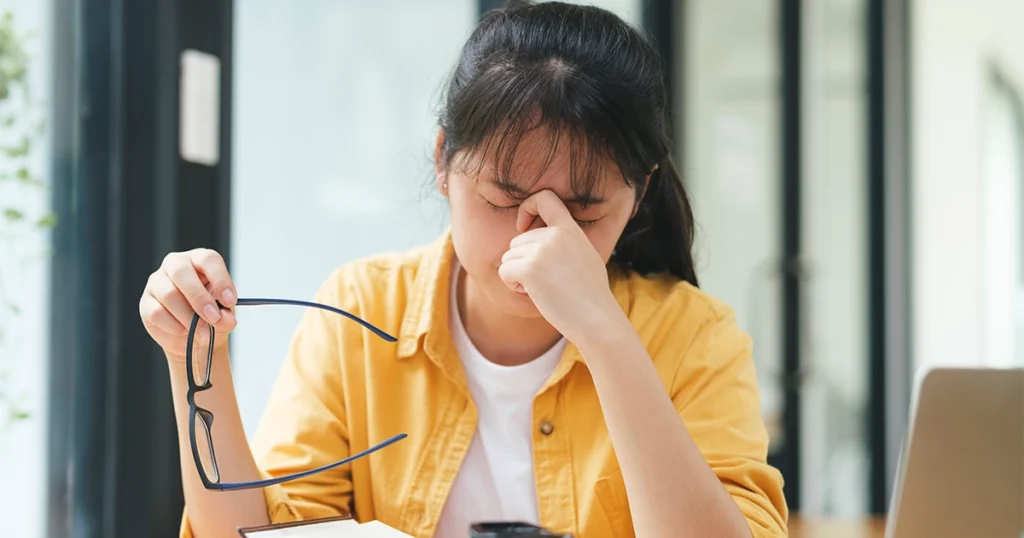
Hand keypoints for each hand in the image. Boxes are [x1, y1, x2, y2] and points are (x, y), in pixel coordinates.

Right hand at [139, 248, 237, 361]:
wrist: (194, 337)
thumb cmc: (210, 315)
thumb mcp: (224, 314)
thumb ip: (226, 315)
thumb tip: (225, 319)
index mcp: (199, 260)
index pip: (208, 260)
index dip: (220, 280)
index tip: (230, 301)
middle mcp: (175, 265)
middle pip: (181, 271)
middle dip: (199, 297)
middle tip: (213, 318)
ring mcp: (157, 282)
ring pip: (169, 294)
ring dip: (188, 317)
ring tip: (202, 333)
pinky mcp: (146, 302)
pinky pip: (157, 313)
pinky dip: (174, 326)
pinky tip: (184, 331)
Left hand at [498, 190, 622, 344]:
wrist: (597, 319)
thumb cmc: (591, 296)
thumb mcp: (585, 256)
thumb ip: (565, 242)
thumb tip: (541, 239)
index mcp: (570, 229)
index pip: (544, 198)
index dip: (527, 207)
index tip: (523, 226)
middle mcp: (555, 235)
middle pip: (517, 240)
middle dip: (523, 262)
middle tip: (544, 281)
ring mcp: (542, 250)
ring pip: (508, 257)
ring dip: (518, 276)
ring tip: (543, 289)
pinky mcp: (529, 268)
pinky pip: (504, 271)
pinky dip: (512, 285)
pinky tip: (533, 294)